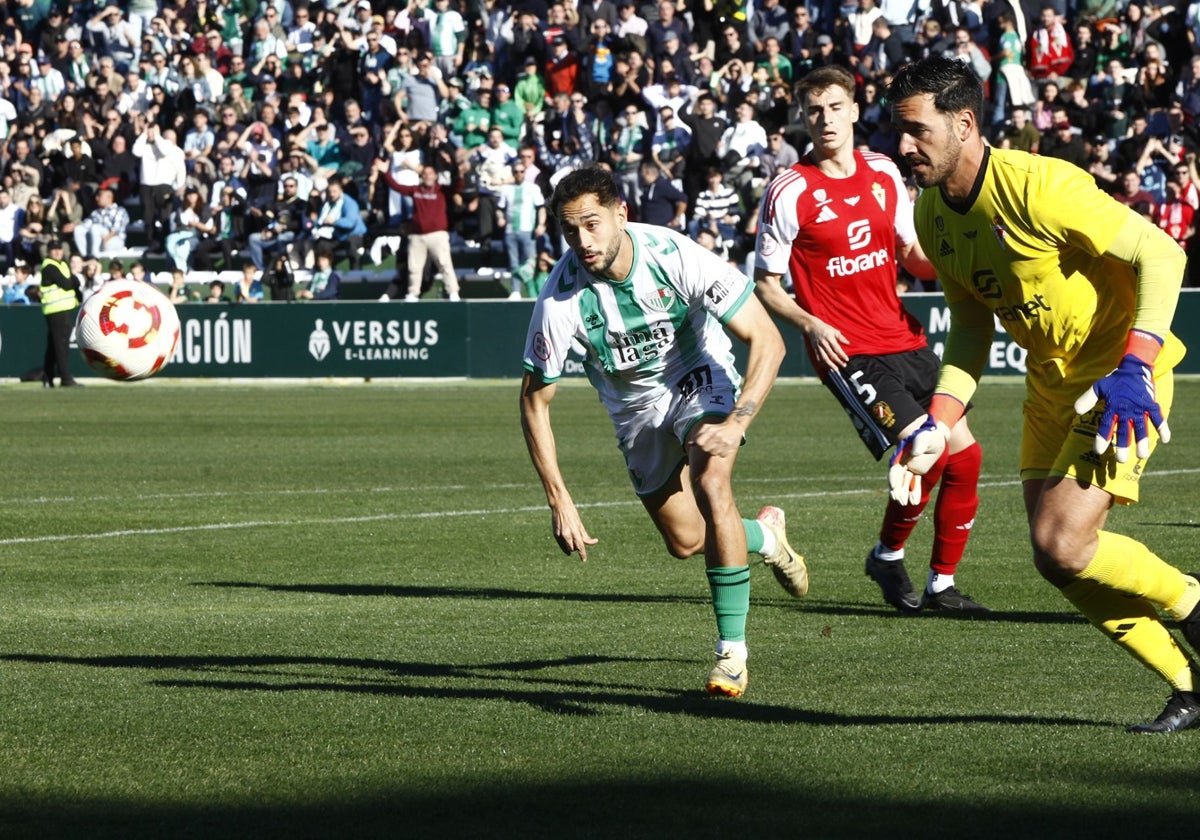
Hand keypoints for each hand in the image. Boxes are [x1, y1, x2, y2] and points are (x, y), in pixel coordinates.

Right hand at [550, 501, 597, 560]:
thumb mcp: (580, 524)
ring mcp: (560, 535)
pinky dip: (565, 544)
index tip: (584, 559)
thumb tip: (594, 542)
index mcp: (575, 531)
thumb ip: (585, 535)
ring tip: (571, 538)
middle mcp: (567, 534)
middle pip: (573, 548)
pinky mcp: (555, 534)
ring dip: (571, 546)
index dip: (582, 554)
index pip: (580, 546)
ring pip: (567, 547)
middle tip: (577, 541)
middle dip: (576, 547)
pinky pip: (561, 544)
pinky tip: (566, 541)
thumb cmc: (572, 514)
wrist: (560, 506)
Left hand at [690, 420, 741, 459]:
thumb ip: (697, 435)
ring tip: (717, 445)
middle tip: (711, 444)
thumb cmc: (717, 427)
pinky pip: (722, 455)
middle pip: (705, 449)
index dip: (699, 444)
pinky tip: (723, 447)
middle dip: (706, 448)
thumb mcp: (707, 428)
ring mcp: (725, 443)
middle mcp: (718, 436)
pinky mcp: (731, 447)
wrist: (734, 426)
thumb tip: (690, 444)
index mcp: (711, 431)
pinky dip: (722, 453)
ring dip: (714, 451)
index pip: (699, 443)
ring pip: (713, 453)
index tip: (702, 442)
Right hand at [804, 317, 849, 368]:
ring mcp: (818, 347)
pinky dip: (822, 363)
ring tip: (835, 369)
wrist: (812, 326)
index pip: (837, 349)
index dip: (842, 355)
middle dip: (838, 361)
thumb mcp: (834, 330)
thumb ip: (841, 337)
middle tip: (844, 365)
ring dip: (830, 365)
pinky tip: (827, 367)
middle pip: (831, 355)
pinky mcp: (814, 349)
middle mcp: (824, 344)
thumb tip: (848, 343)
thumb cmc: (825, 328)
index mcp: (829, 338)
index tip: (847, 360)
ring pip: (824, 358)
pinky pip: (818, 358)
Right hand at [887, 416, 949, 504]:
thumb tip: (914, 454)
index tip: (894, 487)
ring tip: (905, 504)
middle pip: (898, 479)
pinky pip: (915, 484)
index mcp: (902, 454)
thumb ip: (919, 443)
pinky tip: (914, 502)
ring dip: (904, 493)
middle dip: (898, 490)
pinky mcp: (918, 472)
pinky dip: (914, 492)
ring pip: (905, 483)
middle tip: (898, 500)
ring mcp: (911, 468)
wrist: (938, 438)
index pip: (895, 469)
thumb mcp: (926, 437)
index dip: (893, 478)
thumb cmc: (931, 435)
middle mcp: (903, 463)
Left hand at [1074, 332, 1169, 462]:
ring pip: (1141, 428)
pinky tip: (1166, 440)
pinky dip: (1163, 427)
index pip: (1106, 426)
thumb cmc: (1114, 380)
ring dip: (1142, 442)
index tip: (1099, 451)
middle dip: (1122, 446)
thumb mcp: (1098, 387)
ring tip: (1142, 456)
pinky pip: (1158, 417)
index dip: (1102, 438)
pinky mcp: (1151, 404)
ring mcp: (1140, 408)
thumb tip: (1076, 410)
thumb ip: (1087, 399)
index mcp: (1113, 407)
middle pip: (1124, 431)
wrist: (1134, 367)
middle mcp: (1126, 409)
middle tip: (1121, 461)